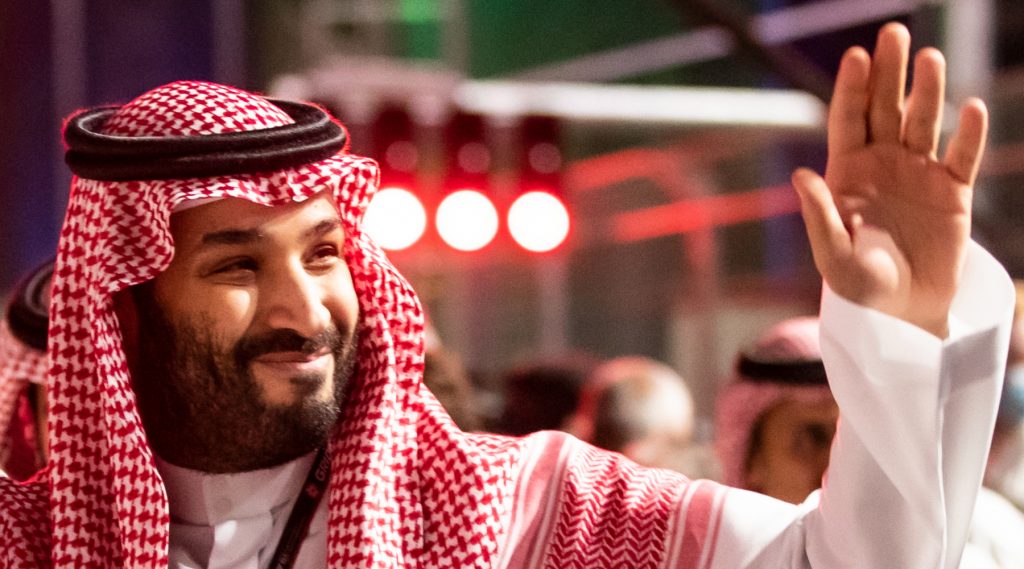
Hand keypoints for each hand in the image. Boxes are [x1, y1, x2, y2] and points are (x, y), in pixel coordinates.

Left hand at [793, 22, 987, 337]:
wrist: (903, 313)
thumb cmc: (859, 287)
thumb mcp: (833, 256)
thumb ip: (818, 216)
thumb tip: (799, 174)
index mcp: (846, 173)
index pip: (847, 120)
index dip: (851, 88)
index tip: (855, 55)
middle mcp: (882, 164)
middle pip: (885, 108)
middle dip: (888, 72)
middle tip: (893, 33)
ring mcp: (918, 173)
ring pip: (924, 122)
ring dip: (927, 91)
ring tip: (930, 59)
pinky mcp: (953, 191)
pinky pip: (963, 156)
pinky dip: (969, 134)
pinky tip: (972, 108)